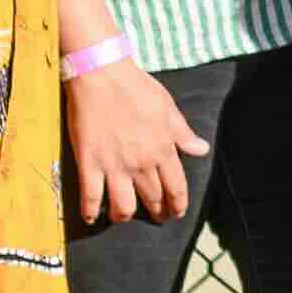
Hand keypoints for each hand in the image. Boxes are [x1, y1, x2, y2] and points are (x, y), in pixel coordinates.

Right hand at [66, 52, 199, 229]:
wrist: (102, 75)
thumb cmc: (137, 88)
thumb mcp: (168, 108)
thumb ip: (183, 134)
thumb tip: (201, 150)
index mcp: (163, 149)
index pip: (176, 187)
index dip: (178, 204)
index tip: (177, 212)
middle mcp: (141, 163)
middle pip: (152, 199)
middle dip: (157, 213)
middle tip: (156, 217)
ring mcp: (114, 166)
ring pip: (123, 207)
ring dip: (124, 216)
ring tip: (123, 217)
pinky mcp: (90, 163)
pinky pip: (91, 196)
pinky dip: (90, 211)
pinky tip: (90, 217)